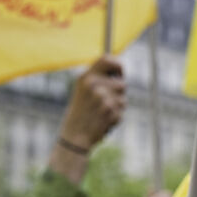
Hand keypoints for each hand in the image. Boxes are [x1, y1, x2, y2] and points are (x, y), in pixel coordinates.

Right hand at [49, 56, 126, 183]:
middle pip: (121, 83)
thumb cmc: (80, 114)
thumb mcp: (83, 92)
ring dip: (117, 108)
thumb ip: (97, 80)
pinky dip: (115, 119)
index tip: (119, 75)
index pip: (107, 59)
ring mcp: (101, 97)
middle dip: (119, 95)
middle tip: (106, 104)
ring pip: (123, 100)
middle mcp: (92, 84)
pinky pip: (121, 112)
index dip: (118, 66)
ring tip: (102, 114)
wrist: (73, 137)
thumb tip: (118, 70)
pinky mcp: (108, 110)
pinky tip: (103, 123)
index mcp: (85, 77)